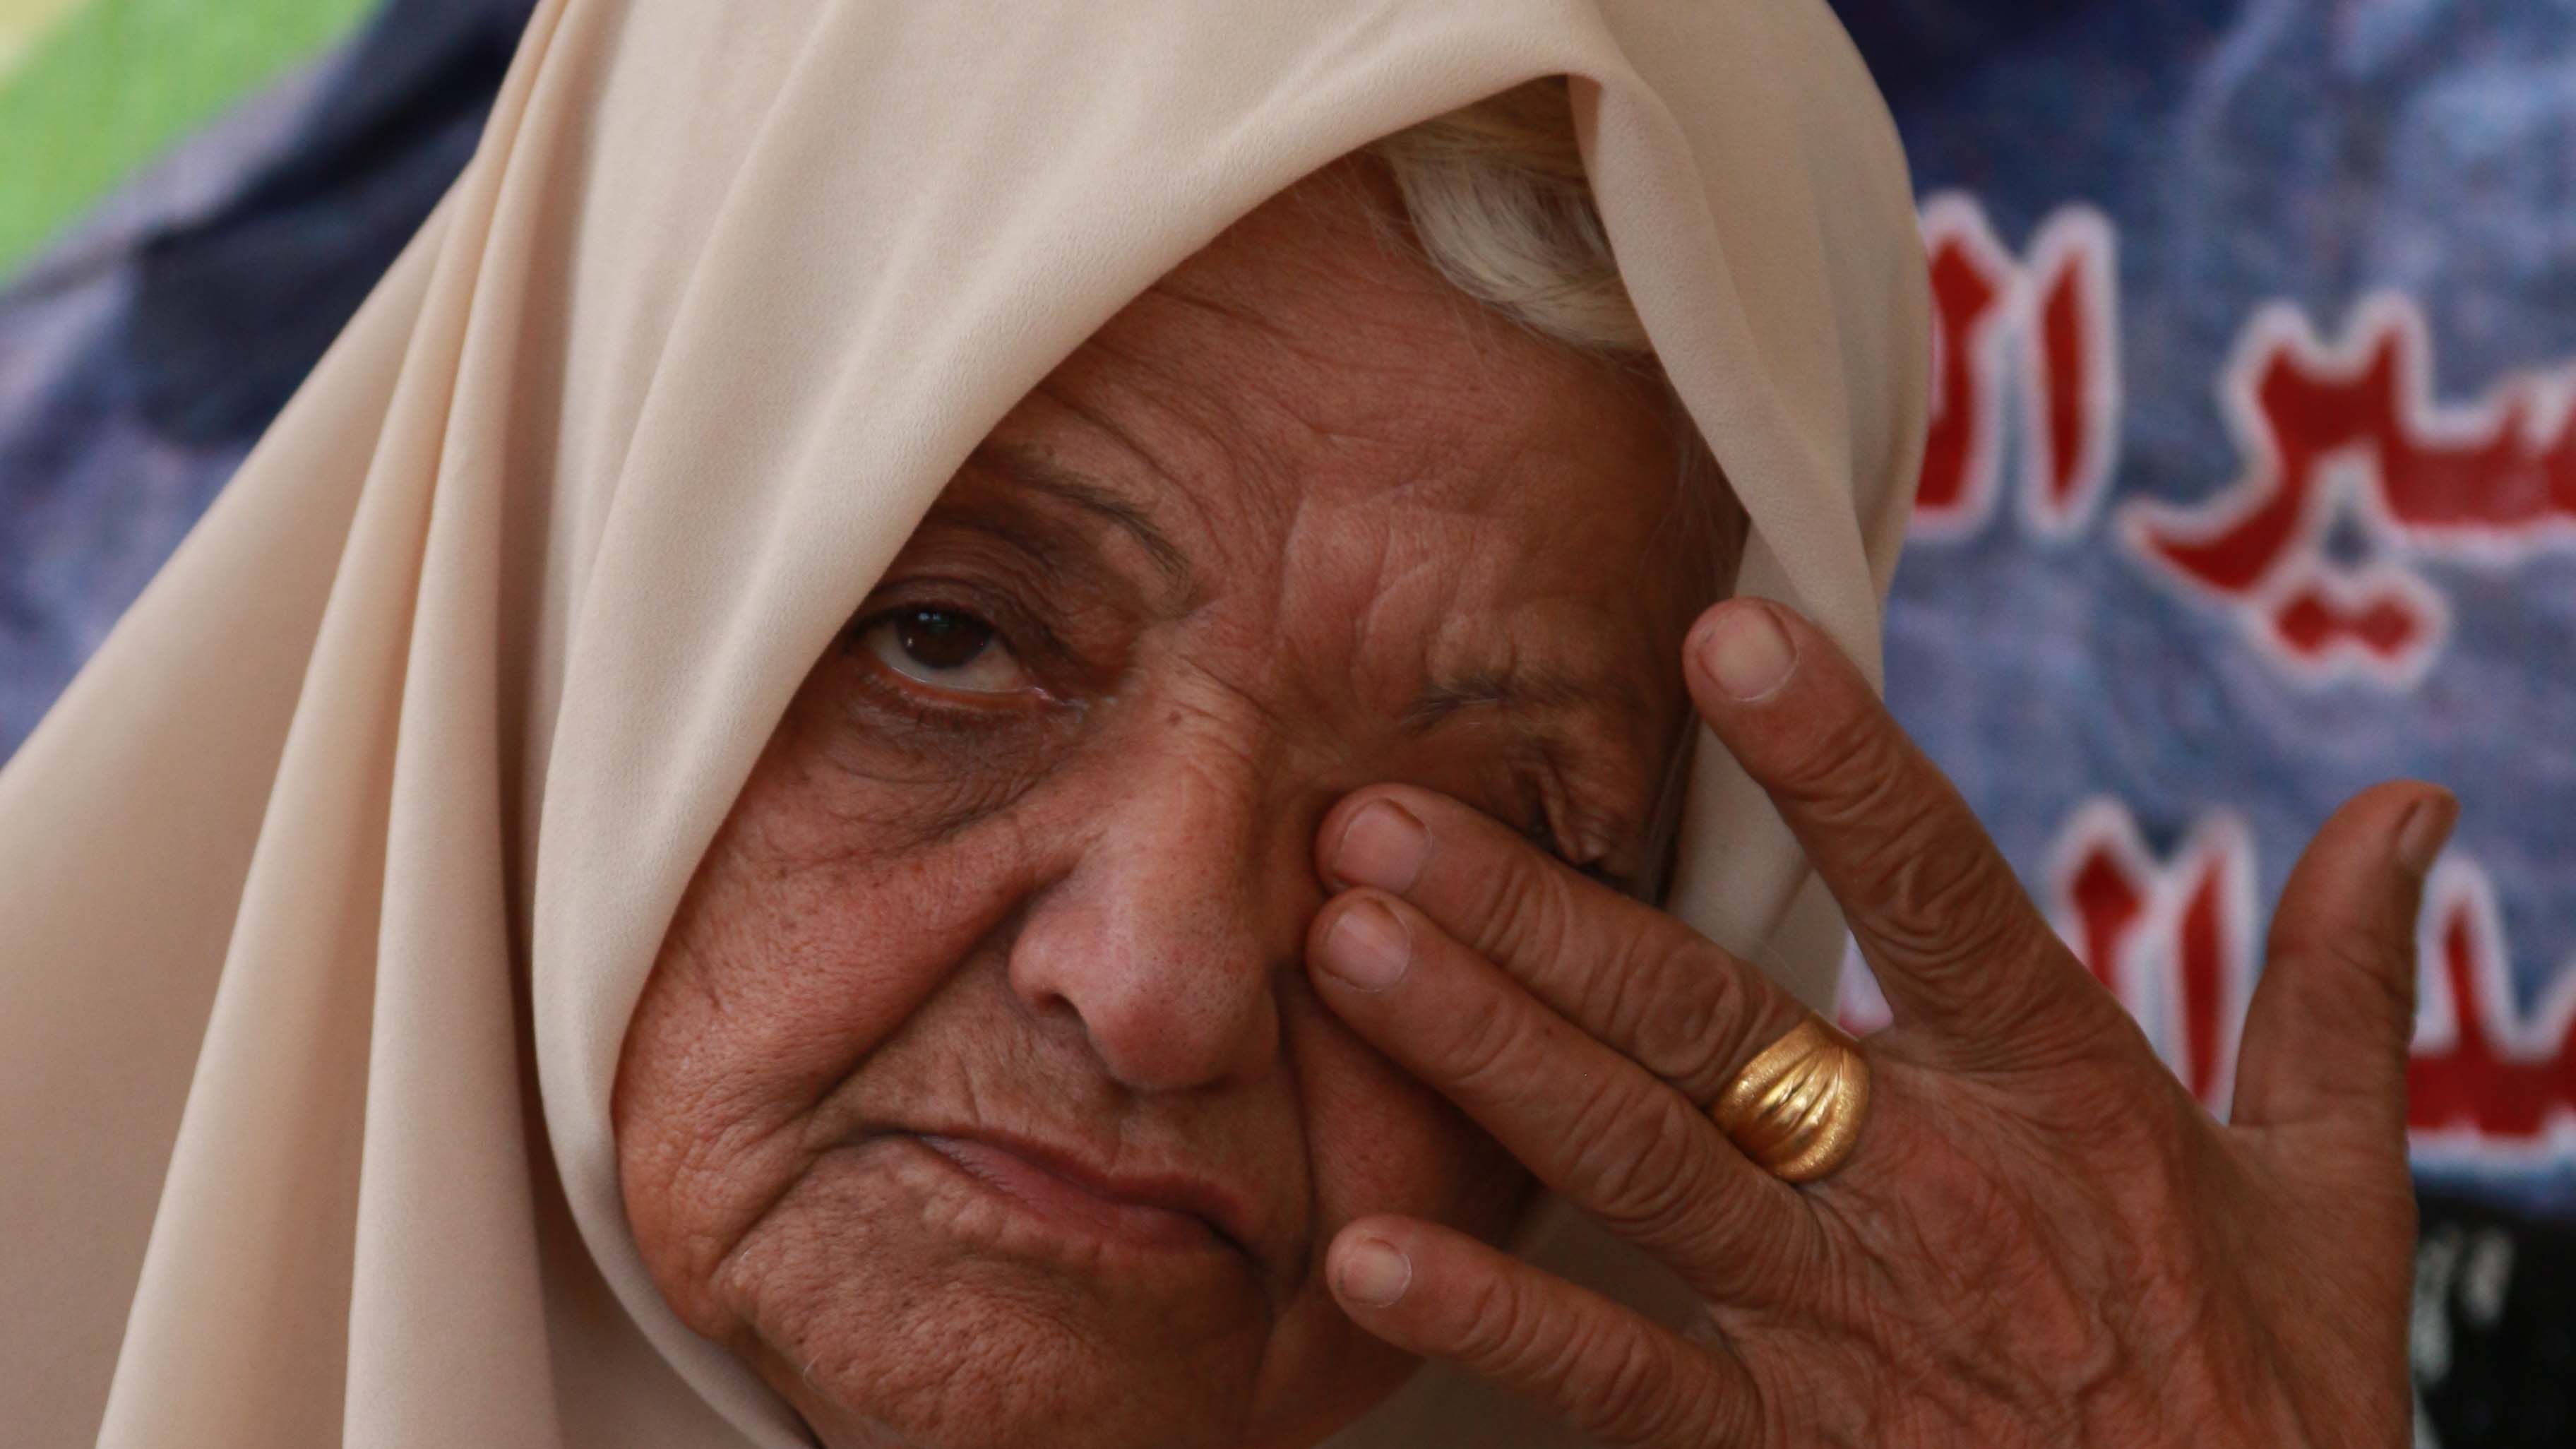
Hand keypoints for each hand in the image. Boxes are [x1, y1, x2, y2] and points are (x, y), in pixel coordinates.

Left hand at [1305, 598, 2448, 1447]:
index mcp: (2058, 1093)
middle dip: (1536, 914)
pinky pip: (1625, 1382)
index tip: (1724, 631)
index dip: (1834, 761)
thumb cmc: (2276, 1406)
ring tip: (1341, 953)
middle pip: (1710, 1019)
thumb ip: (2343, 994)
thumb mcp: (2334, 1192)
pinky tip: (1370, 1255)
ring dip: (1484, 1051)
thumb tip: (2413, 805)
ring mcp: (1847, 1326)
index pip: (1936, 887)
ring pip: (1637, 1163)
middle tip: (1374, 813)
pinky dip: (1497, 1323)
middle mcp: (1931, 1190)